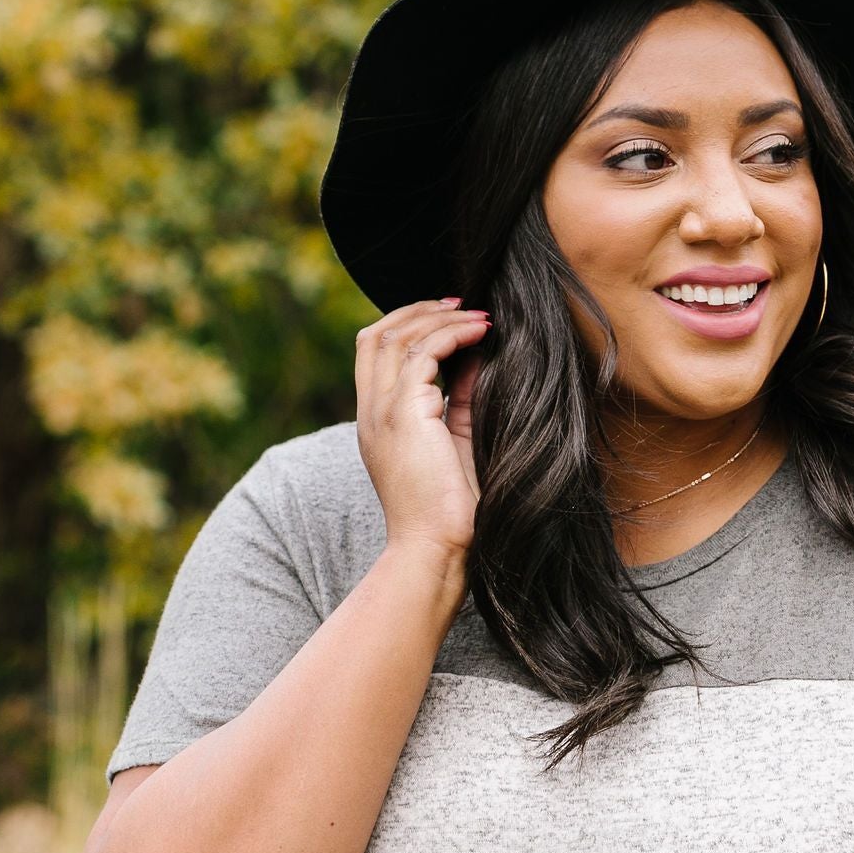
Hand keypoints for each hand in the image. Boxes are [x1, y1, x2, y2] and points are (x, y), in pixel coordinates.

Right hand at [354, 299, 487, 563]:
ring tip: (479, 315)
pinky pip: (423, 354)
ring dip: (440, 318)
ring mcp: (383, 413)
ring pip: (396, 336)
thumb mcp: (453, 439)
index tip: (451, 316)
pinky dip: (452, 335)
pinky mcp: (405, 416)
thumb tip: (476, 356)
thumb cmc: (451, 508)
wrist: (438, 549)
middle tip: (462, 303)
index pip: (374, 352)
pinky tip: (482, 333)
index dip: (407, 324)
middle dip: (418, 310)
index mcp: (376, 420)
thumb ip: (457, 398)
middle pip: (376, 335)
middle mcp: (371, 412)